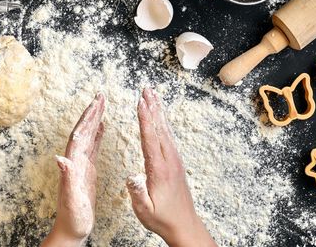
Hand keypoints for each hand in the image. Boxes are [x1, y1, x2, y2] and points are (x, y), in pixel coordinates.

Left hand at [41, 93, 104, 246]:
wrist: (71, 230)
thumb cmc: (73, 219)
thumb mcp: (71, 200)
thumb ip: (66, 179)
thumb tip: (60, 158)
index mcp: (74, 165)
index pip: (80, 135)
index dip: (87, 118)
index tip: (95, 103)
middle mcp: (75, 161)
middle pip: (83, 131)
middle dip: (91, 112)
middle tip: (100, 95)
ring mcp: (81, 165)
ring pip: (88, 136)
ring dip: (94, 120)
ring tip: (101, 104)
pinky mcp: (87, 171)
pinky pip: (93, 148)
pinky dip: (97, 135)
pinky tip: (102, 127)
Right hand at [127, 88, 216, 246]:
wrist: (184, 225)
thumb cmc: (162, 218)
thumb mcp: (145, 210)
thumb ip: (137, 193)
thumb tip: (131, 177)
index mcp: (159, 170)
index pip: (150, 139)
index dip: (144, 119)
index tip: (140, 102)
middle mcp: (169, 161)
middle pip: (159, 129)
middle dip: (152, 107)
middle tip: (146, 89)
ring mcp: (174, 161)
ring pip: (166, 130)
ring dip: (158, 112)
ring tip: (152, 95)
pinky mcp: (176, 162)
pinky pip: (169, 137)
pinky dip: (163, 123)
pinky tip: (160, 117)